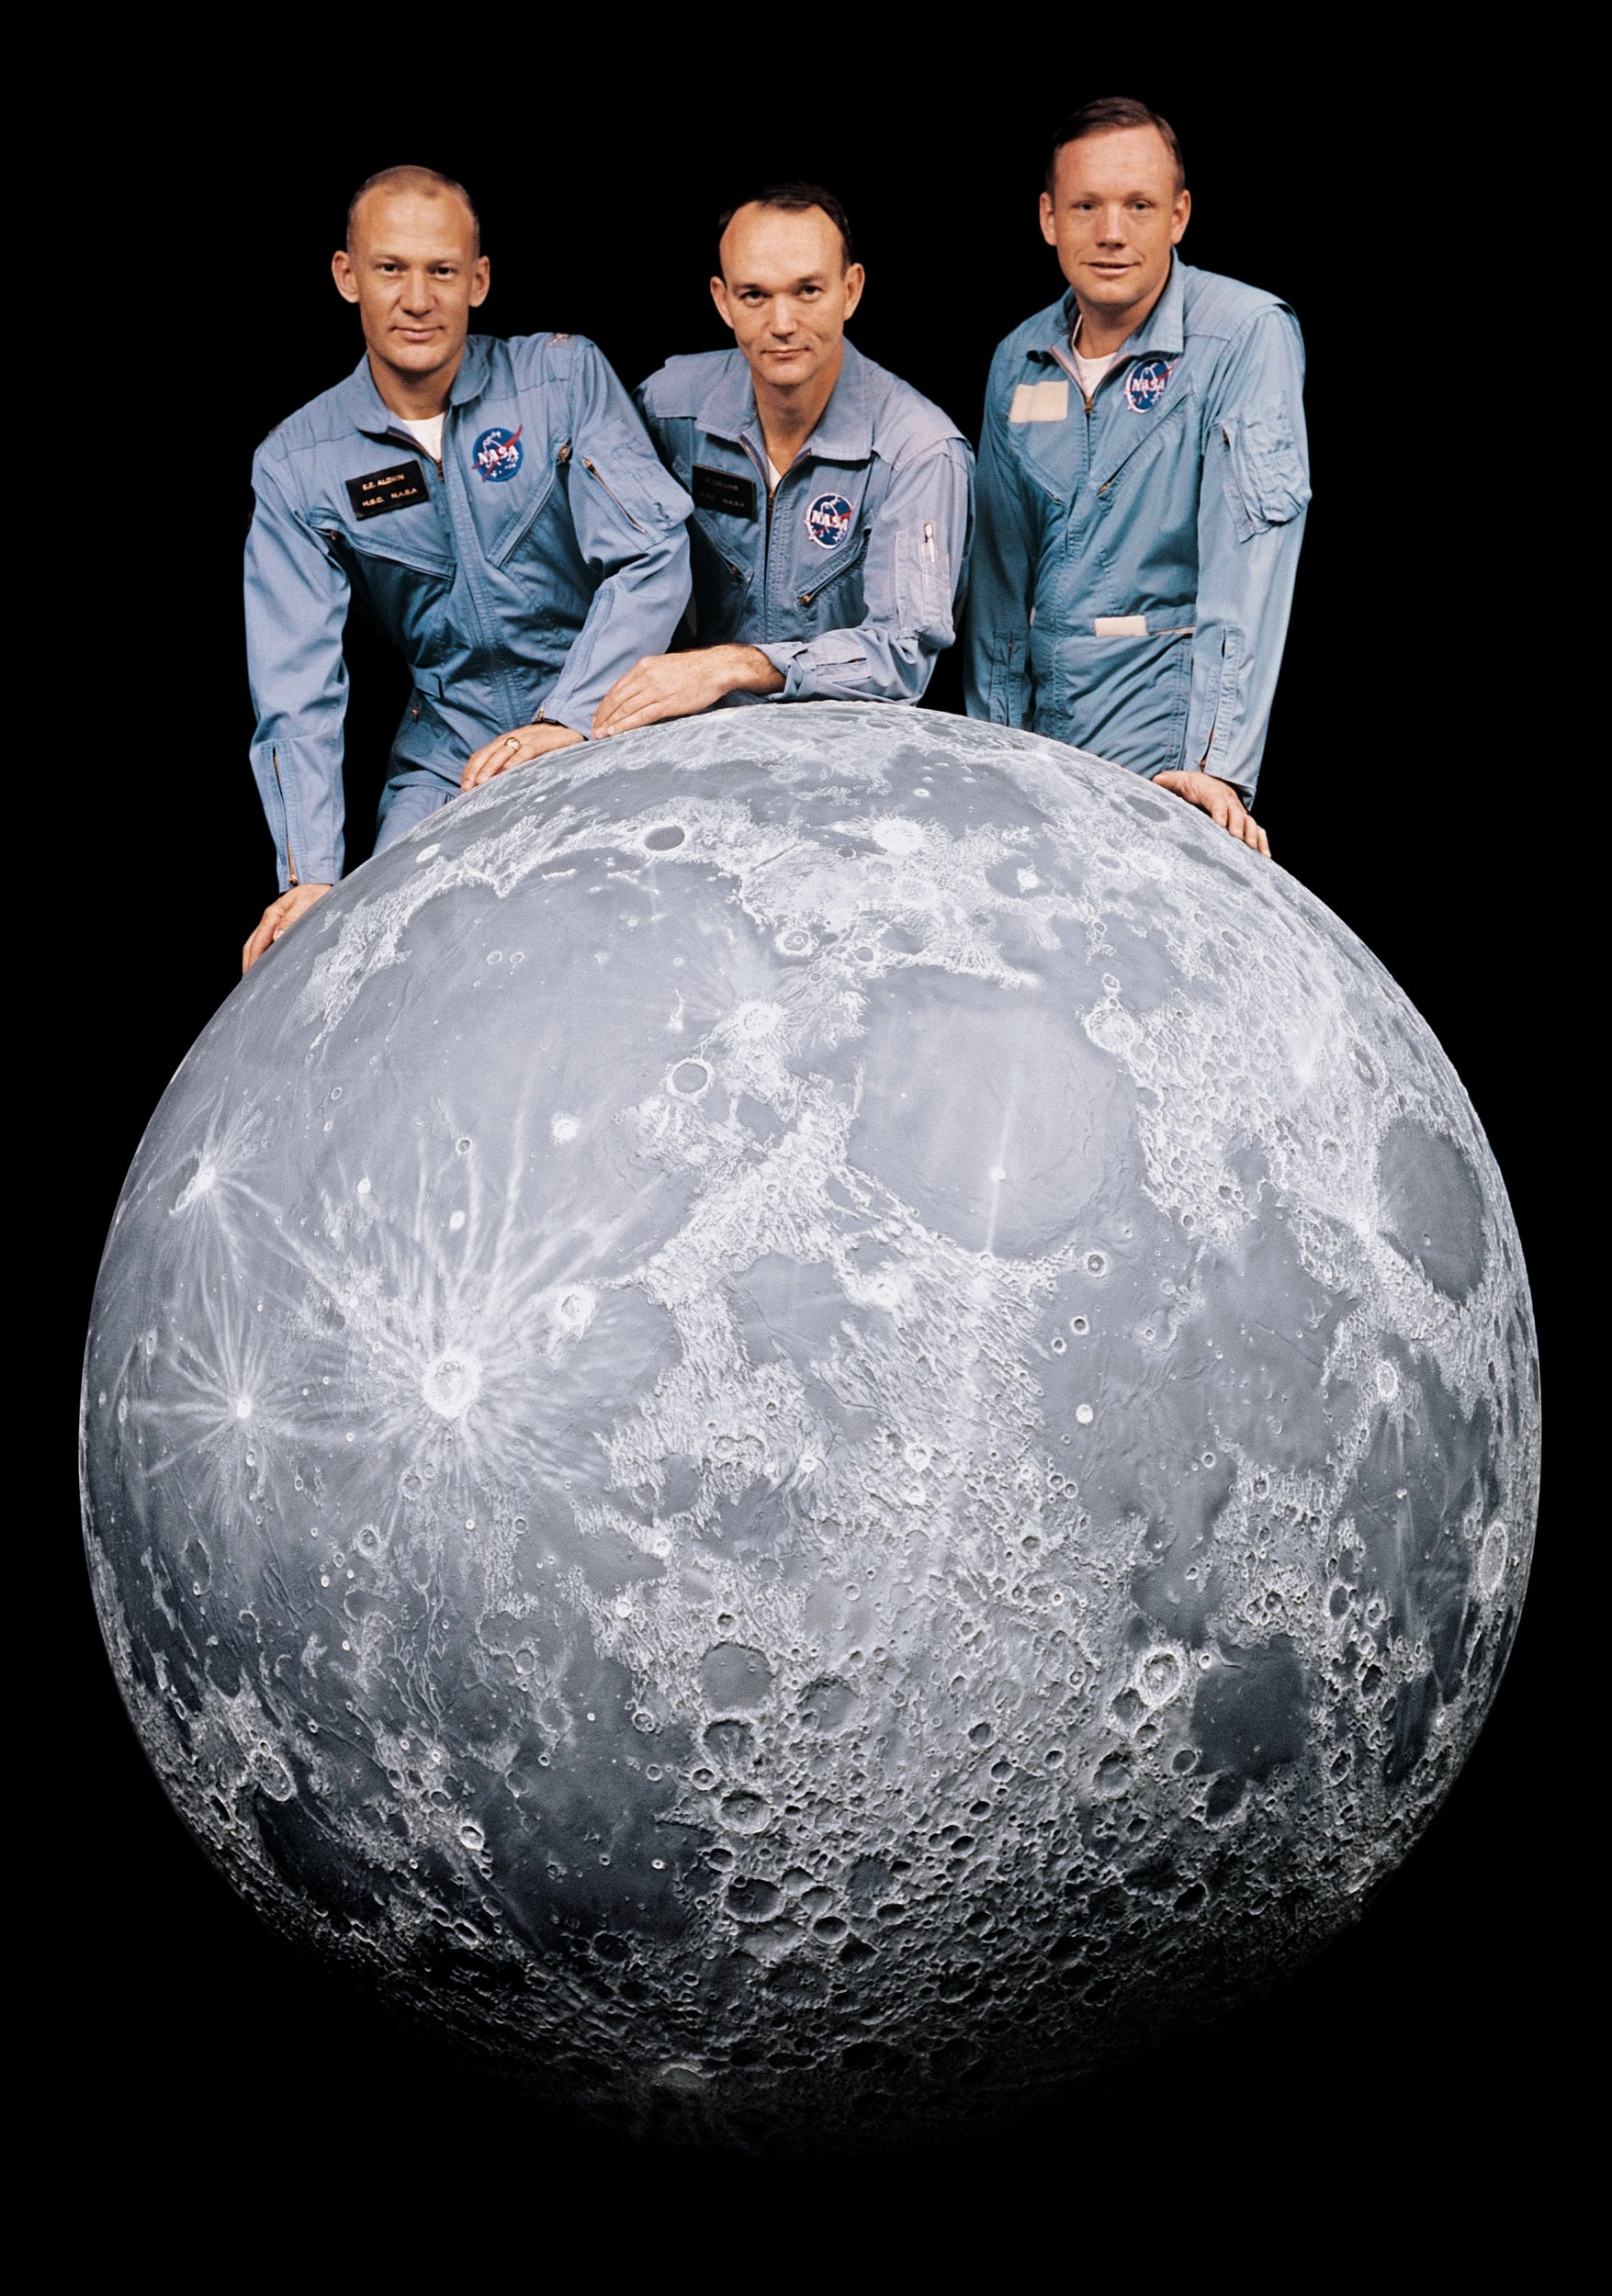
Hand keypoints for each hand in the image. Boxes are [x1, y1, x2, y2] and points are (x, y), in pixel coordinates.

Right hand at [243, 882, 331, 973]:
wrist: (320, 884)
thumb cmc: (316, 894)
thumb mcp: (307, 904)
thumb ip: (292, 920)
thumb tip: (277, 937)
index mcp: (273, 915)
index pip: (257, 943)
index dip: (253, 962)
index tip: (253, 979)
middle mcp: (270, 920)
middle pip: (251, 947)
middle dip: (248, 966)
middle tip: (249, 987)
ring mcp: (273, 924)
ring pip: (256, 945)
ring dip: (253, 962)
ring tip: (255, 982)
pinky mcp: (279, 927)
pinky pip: (265, 944)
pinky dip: (262, 957)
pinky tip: (266, 968)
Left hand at [461, 720, 584, 790]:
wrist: (573, 727)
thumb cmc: (549, 746)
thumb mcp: (527, 755)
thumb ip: (512, 766)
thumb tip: (495, 786)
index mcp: (507, 741)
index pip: (482, 754)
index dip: (471, 769)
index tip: (464, 787)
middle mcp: (514, 737)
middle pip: (489, 752)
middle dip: (476, 770)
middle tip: (468, 788)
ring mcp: (529, 738)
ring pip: (504, 751)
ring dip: (491, 767)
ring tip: (482, 782)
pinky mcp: (546, 740)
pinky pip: (528, 750)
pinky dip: (517, 759)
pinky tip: (509, 770)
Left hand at [592, 646, 782, 737]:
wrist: (716, 668)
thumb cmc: (695, 669)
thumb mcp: (666, 666)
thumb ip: (650, 678)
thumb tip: (639, 692)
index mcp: (644, 666)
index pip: (617, 688)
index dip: (605, 704)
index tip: (597, 717)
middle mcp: (646, 676)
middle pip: (617, 699)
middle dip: (603, 716)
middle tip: (593, 730)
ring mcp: (656, 690)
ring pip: (625, 709)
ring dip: (611, 724)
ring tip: (601, 735)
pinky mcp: (667, 703)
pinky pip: (641, 716)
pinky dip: (626, 725)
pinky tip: (616, 732)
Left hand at [1153, 770, 1270, 857]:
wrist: (1214, 782)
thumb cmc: (1196, 785)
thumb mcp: (1181, 780)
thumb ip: (1169, 781)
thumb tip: (1156, 780)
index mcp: (1214, 793)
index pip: (1217, 802)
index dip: (1219, 812)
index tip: (1220, 824)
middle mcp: (1230, 802)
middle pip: (1237, 813)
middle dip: (1238, 826)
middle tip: (1237, 839)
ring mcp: (1240, 813)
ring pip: (1250, 823)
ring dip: (1253, 835)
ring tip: (1253, 849)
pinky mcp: (1245, 822)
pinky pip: (1258, 831)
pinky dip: (1263, 842)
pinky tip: (1265, 857)